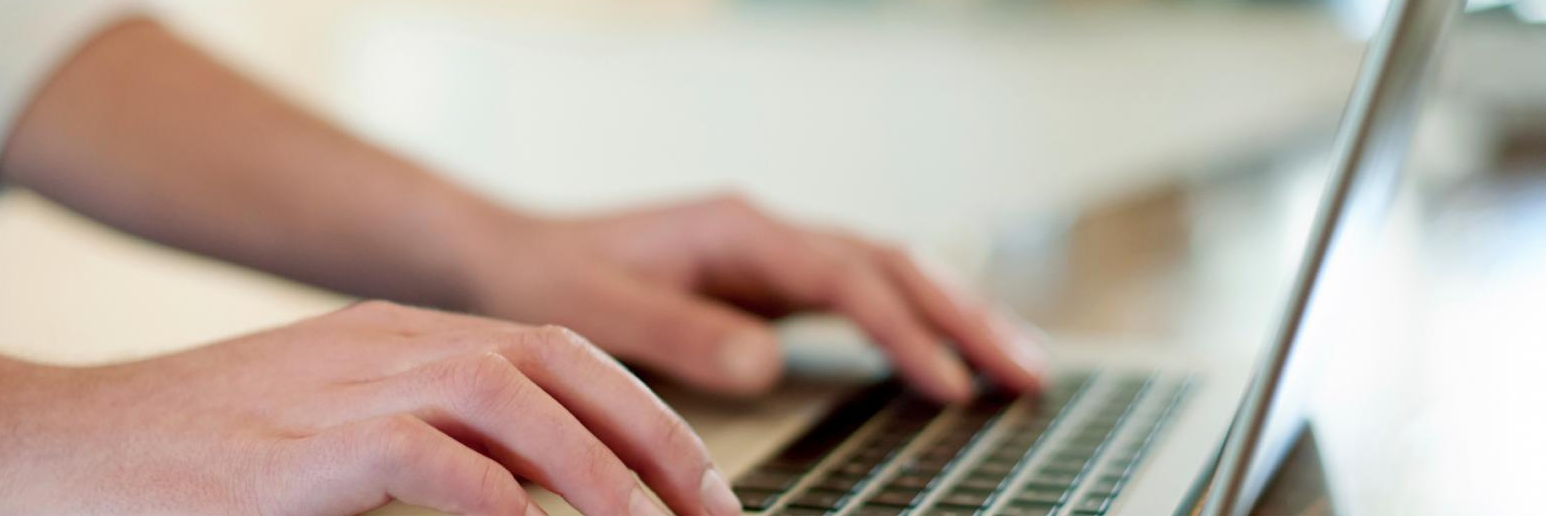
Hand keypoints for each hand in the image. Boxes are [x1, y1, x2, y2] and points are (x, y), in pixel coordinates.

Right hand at [0, 301, 737, 514]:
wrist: (40, 450)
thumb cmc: (181, 461)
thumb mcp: (319, 439)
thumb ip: (422, 455)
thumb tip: (518, 503)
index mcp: (395, 339)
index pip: (550, 348)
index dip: (637, 408)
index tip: (696, 480)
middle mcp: (381, 346)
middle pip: (553, 362)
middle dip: (649, 436)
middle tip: (712, 512)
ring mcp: (339, 386)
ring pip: (509, 397)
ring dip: (596, 469)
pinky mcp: (297, 450)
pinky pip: (428, 459)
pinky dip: (497, 501)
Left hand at [469, 194, 1046, 402]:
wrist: (516, 257)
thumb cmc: (551, 278)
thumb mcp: (598, 309)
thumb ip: (680, 333)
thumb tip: (765, 363)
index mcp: (737, 230)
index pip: (845, 276)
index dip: (901, 330)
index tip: (945, 382)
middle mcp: (768, 235)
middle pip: (894, 264)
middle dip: (967, 315)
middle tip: (1030, 371)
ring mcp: (777, 258)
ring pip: (894, 276)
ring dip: (960, 316)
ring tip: (1026, 367)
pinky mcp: (776, 286)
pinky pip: (869, 299)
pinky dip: (921, 326)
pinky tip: (956, 361)